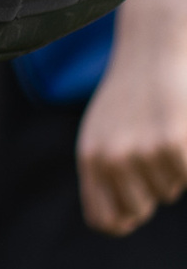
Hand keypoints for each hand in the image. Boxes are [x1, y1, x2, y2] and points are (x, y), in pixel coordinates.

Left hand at [77, 0, 186, 231]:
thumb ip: (106, 172)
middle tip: (152, 151)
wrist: (152, 46)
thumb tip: (120, 222)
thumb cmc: (131, 93)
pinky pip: (185, 176)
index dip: (126, 219)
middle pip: (140, 211)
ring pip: (168, 192)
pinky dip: (186, 161)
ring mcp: (140, 154)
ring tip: (162, 130)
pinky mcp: (171, 144)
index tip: (138, 206)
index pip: (104, 221)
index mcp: (90, 158)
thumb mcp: (105, 131)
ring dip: (171, 170)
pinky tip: (178, 129)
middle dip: (152, 190)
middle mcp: (109, 160)